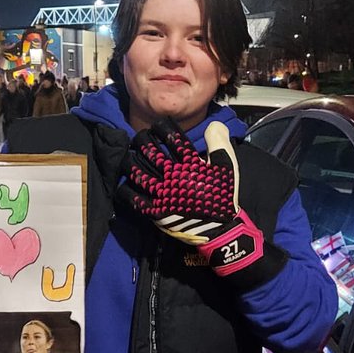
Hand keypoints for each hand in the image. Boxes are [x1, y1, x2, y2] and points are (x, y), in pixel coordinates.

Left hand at [118, 117, 285, 284]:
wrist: (219, 229)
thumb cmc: (223, 196)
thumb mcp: (227, 167)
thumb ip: (219, 143)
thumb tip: (212, 123)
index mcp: (191, 164)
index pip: (171, 137)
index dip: (161, 126)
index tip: (158, 126)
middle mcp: (173, 176)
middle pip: (149, 150)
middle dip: (142, 138)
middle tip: (141, 137)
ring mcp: (162, 194)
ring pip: (136, 170)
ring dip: (130, 159)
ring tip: (130, 155)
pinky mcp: (154, 211)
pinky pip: (133, 197)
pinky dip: (125, 187)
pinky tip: (126, 181)